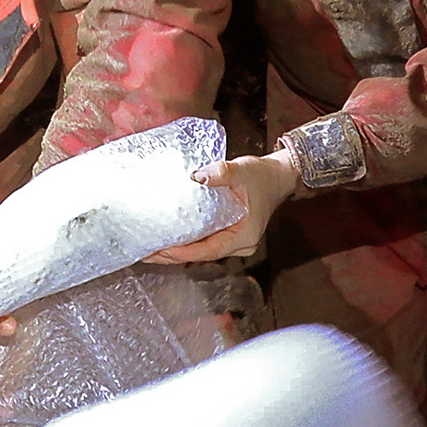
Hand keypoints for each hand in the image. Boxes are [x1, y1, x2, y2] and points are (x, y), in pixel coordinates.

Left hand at [144, 151, 290, 263]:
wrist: (279, 176)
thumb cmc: (262, 176)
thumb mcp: (242, 170)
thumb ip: (221, 172)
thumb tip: (197, 176)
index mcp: (244, 236)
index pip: (208, 250)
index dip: (183, 253)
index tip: (162, 250)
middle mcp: (240, 244)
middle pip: (202, 256)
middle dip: (174, 256)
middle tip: (147, 253)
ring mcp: (235, 242)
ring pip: (202, 252)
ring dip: (178, 251)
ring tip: (152, 248)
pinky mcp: (229, 235)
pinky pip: (205, 243)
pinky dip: (187, 243)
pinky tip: (169, 239)